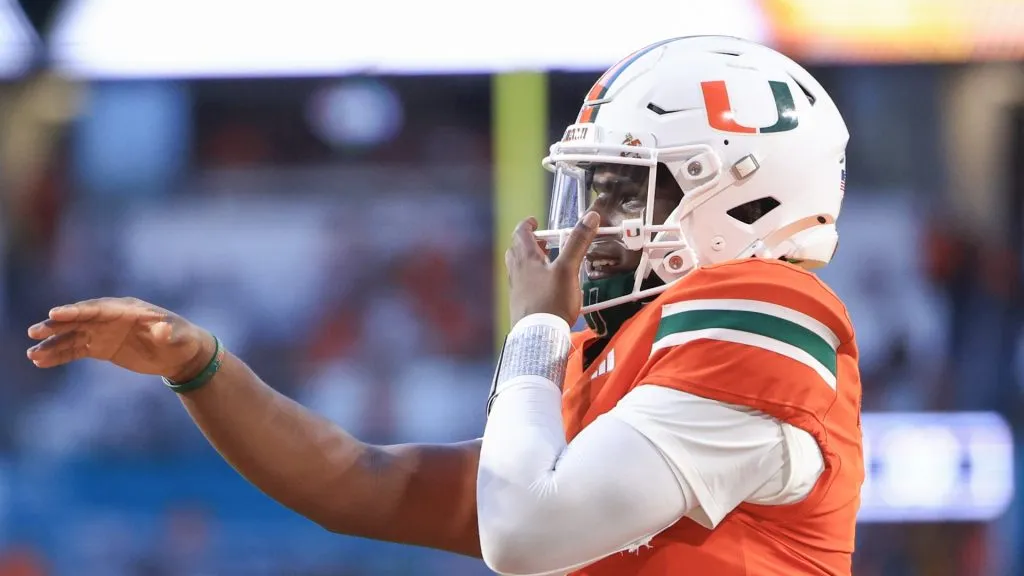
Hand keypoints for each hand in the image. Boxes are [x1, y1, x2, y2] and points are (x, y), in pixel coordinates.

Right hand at [26, 297, 215, 381]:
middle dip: (57, 325)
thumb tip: (163, 330)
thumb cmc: (182, 339)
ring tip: (32, 354)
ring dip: (53, 344)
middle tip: (34, 332)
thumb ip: (169, 332)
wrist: (181, 354)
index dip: (76, 311)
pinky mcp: (102, 347)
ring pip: (73, 336)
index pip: (97, 308)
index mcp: (127, 309)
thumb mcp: (179, 336)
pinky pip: (76, 350)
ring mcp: (104, 332)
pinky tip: (41, 362)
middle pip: (79, 320)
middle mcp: (111, 318)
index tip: (55, 314)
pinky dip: (60, 355)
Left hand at [506, 212, 598, 326]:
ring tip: (546, 263)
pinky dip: (531, 278)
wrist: (538, 336)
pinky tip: (544, 287)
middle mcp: (517, 271)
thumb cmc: (552, 300)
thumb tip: (590, 216)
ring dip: (529, 260)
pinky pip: (522, 283)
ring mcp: (516, 288)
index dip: (527, 224)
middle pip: (516, 250)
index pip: (520, 233)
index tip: (535, 221)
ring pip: (518, 267)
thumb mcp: (568, 269)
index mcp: (526, 259)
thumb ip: (578, 242)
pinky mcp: (519, 303)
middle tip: (544, 243)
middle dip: (528, 242)